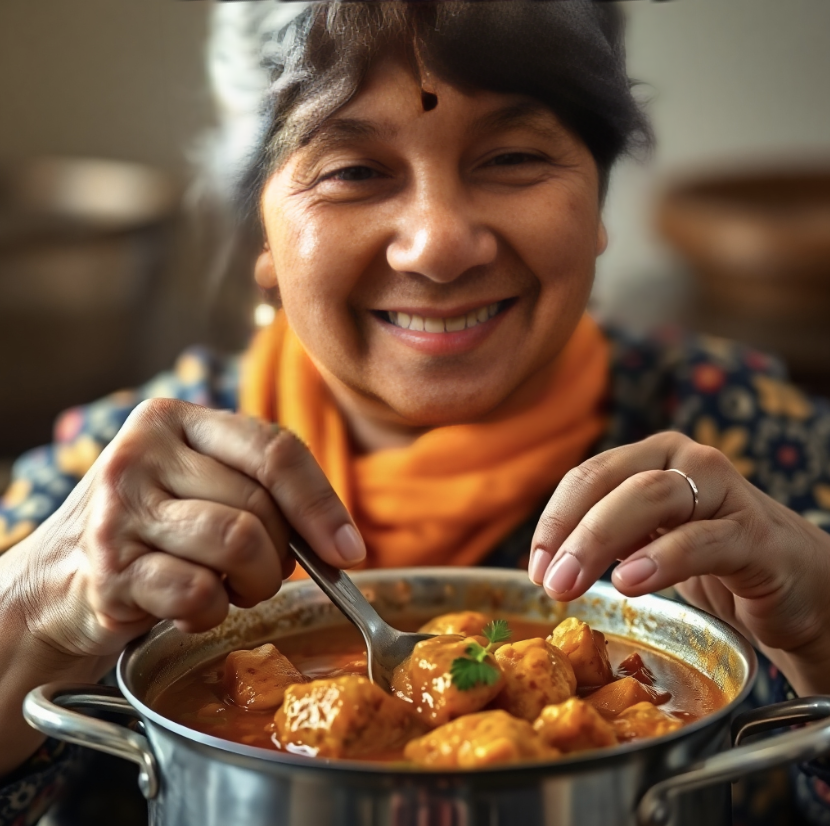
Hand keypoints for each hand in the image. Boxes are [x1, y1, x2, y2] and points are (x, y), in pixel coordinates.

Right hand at [19, 399, 364, 658]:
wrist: (58, 583)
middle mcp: (144, 452)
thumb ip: (260, 487)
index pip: (275, 450)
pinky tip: (192, 609)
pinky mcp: (109, 569)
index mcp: (177, 419)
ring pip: (238, 544)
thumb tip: (341, 540)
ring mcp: (121, 509)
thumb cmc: (153, 531)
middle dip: (280, 556)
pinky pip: (199, 592)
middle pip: (261, 505)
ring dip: (253, 586)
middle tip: (260, 574)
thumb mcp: (200, 484)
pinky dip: (212, 613)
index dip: (322, 503)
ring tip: (230, 591)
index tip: (348, 549)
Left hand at [528, 432, 829, 694]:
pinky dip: (661, 559)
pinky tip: (630, 583)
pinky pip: (702, 539)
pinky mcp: (755, 533)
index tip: (534, 566)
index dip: (553, 520)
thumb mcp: (649, 542)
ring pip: (649, 498)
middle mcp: (685, 460)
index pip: (587, 477)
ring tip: (571, 584)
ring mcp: (724, 490)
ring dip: (600, 540)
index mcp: (652, 458)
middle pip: (610, 482)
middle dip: (569, 531)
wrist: (800, 586)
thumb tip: (546, 561)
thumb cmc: (715, 561)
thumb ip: (608, 537)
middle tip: (547, 581)